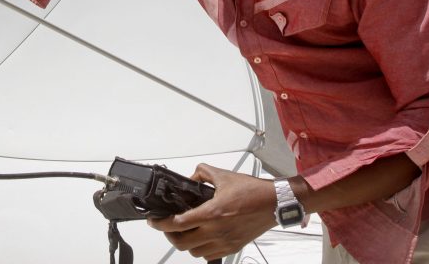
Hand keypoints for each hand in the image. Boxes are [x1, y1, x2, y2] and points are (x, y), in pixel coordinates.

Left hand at [147, 163, 276, 260]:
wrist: (275, 203)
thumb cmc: (252, 191)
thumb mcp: (224, 176)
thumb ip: (203, 172)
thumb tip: (191, 176)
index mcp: (212, 213)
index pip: (178, 223)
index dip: (161, 224)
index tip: (154, 221)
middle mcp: (216, 231)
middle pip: (182, 243)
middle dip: (169, 235)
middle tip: (167, 226)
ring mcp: (224, 242)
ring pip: (194, 252)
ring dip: (185, 243)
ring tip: (184, 232)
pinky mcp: (232, 247)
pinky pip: (209, 255)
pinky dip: (200, 249)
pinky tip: (201, 238)